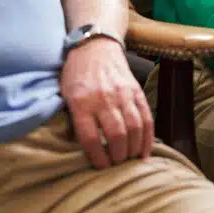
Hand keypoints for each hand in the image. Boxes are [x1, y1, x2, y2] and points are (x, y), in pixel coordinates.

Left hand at [60, 37, 153, 168]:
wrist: (95, 45)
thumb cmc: (76, 73)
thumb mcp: (66, 95)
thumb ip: (74, 118)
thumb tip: (85, 148)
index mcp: (81, 102)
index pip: (91, 138)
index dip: (98, 158)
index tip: (102, 167)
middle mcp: (103, 98)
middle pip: (116, 135)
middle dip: (118, 156)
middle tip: (117, 164)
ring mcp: (122, 94)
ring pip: (134, 128)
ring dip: (134, 149)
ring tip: (130, 159)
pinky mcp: (136, 91)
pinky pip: (146, 117)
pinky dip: (148, 137)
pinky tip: (145, 150)